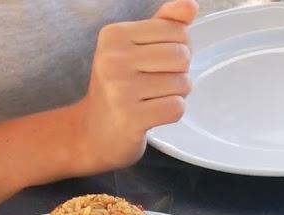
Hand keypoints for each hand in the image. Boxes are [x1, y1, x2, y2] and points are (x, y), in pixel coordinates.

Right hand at [75, 0, 195, 172]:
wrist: (92, 133)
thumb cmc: (117, 88)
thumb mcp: (133, 48)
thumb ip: (162, 24)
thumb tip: (190, 6)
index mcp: (114, 35)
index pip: (175, 30)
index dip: (179, 47)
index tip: (160, 61)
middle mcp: (114, 59)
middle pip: (181, 56)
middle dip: (180, 72)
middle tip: (159, 83)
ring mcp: (122, 89)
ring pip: (181, 83)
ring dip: (177, 94)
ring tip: (156, 98)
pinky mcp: (132, 118)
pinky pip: (176, 108)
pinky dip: (173, 112)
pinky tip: (155, 113)